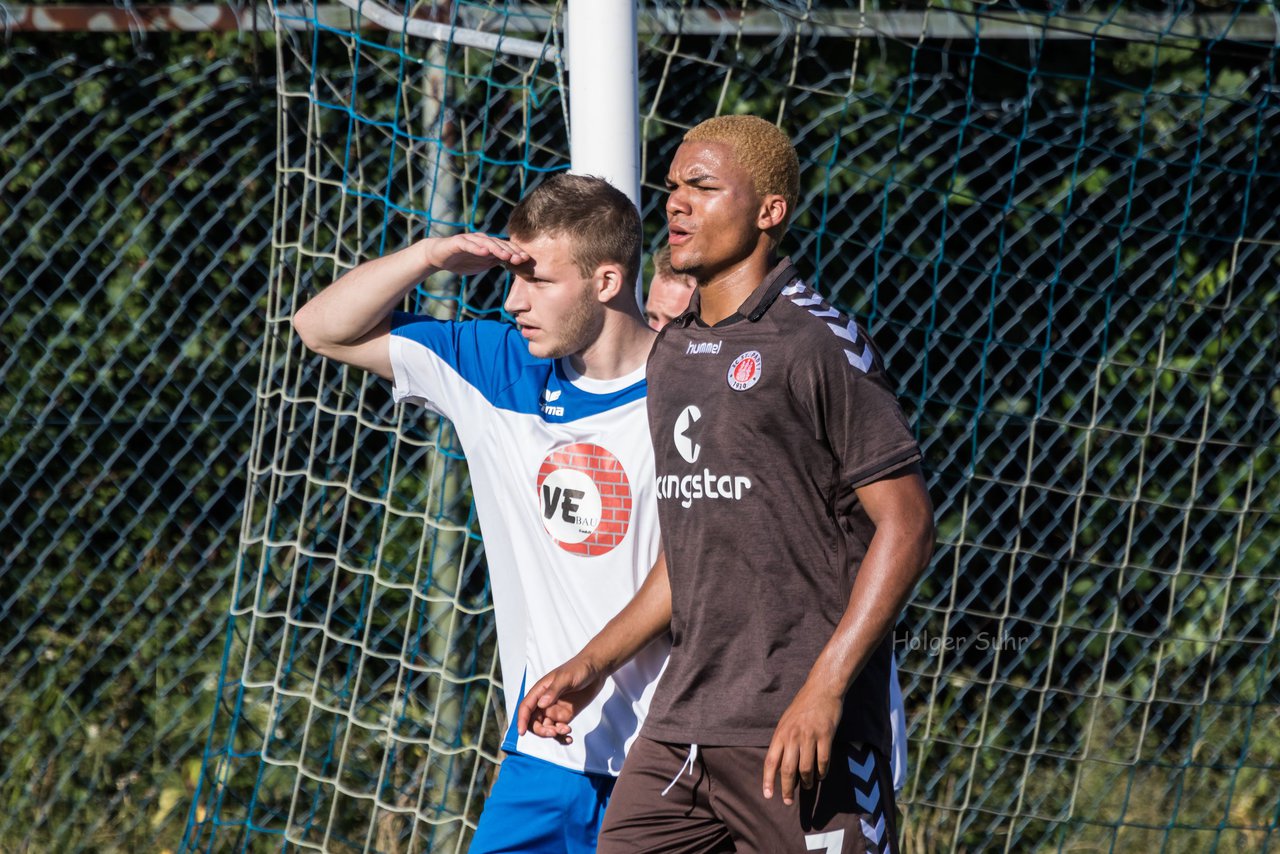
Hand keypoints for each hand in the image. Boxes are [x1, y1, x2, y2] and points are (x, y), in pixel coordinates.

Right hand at [422, 233, 530, 276]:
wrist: (439, 256)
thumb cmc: (462, 259)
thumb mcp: (482, 263)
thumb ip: (495, 261)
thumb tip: (512, 264)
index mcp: (489, 245)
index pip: (505, 248)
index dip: (516, 253)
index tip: (527, 260)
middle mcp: (481, 239)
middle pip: (499, 244)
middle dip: (511, 252)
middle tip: (521, 259)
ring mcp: (470, 239)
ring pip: (486, 243)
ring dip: (497, 249)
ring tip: (506, 256)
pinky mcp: (458, 242)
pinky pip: (468, 245)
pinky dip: (477, 248)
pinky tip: (484, 252)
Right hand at [516, 656, 607, 743]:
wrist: (596, 669)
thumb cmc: (578, 668)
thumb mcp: (566, 678)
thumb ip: (553, 691)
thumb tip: (541, 705)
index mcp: (540, 690)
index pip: (526, 707)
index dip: (521, 720)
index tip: (522, 733)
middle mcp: (545, 702)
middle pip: (534, 721)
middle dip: (540, 730)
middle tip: (553, 732)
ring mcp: (555, 710)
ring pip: (546, 728)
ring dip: (553, 733)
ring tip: (567, 730)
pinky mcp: (565, 715)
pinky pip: (559, 730)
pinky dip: (561, 737)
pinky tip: (569, 738)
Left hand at [762, 681, 842, 804]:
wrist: (822, 689)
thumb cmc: (802, 706)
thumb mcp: (785, 721)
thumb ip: (782, 741)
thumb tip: (779, 765)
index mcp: (780, 733)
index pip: (771, 761)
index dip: (768, 780)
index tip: (768, 795)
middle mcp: (793, 736)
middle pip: (788, 770)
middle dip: (788, 789)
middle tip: (788, 801)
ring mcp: (810, 736)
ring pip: (806, 768)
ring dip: (807, 782)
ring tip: (808, 786)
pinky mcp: (826, 736)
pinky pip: (823, 761)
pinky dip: (822, 772)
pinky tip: (821, 775)